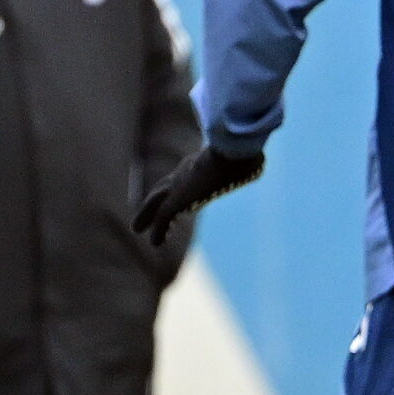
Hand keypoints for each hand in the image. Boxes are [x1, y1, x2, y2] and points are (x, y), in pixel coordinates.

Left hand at [133, 147, 264, 244]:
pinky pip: (162, 218)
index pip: (182, 174)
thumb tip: (257, 162)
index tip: (171, 193)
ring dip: (145, 215)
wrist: (233, 151)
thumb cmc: (244, 153)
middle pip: (162, 187)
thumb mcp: (246, 157)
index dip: (175, 185)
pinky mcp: (177, 198)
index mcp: (198, 163)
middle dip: (152, 200)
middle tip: (143, 211)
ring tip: (136, 229)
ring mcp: (178, 184)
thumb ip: (246, 161)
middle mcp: (184, 172)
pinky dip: (158, 230)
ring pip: (154, 202)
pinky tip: (155, 243)